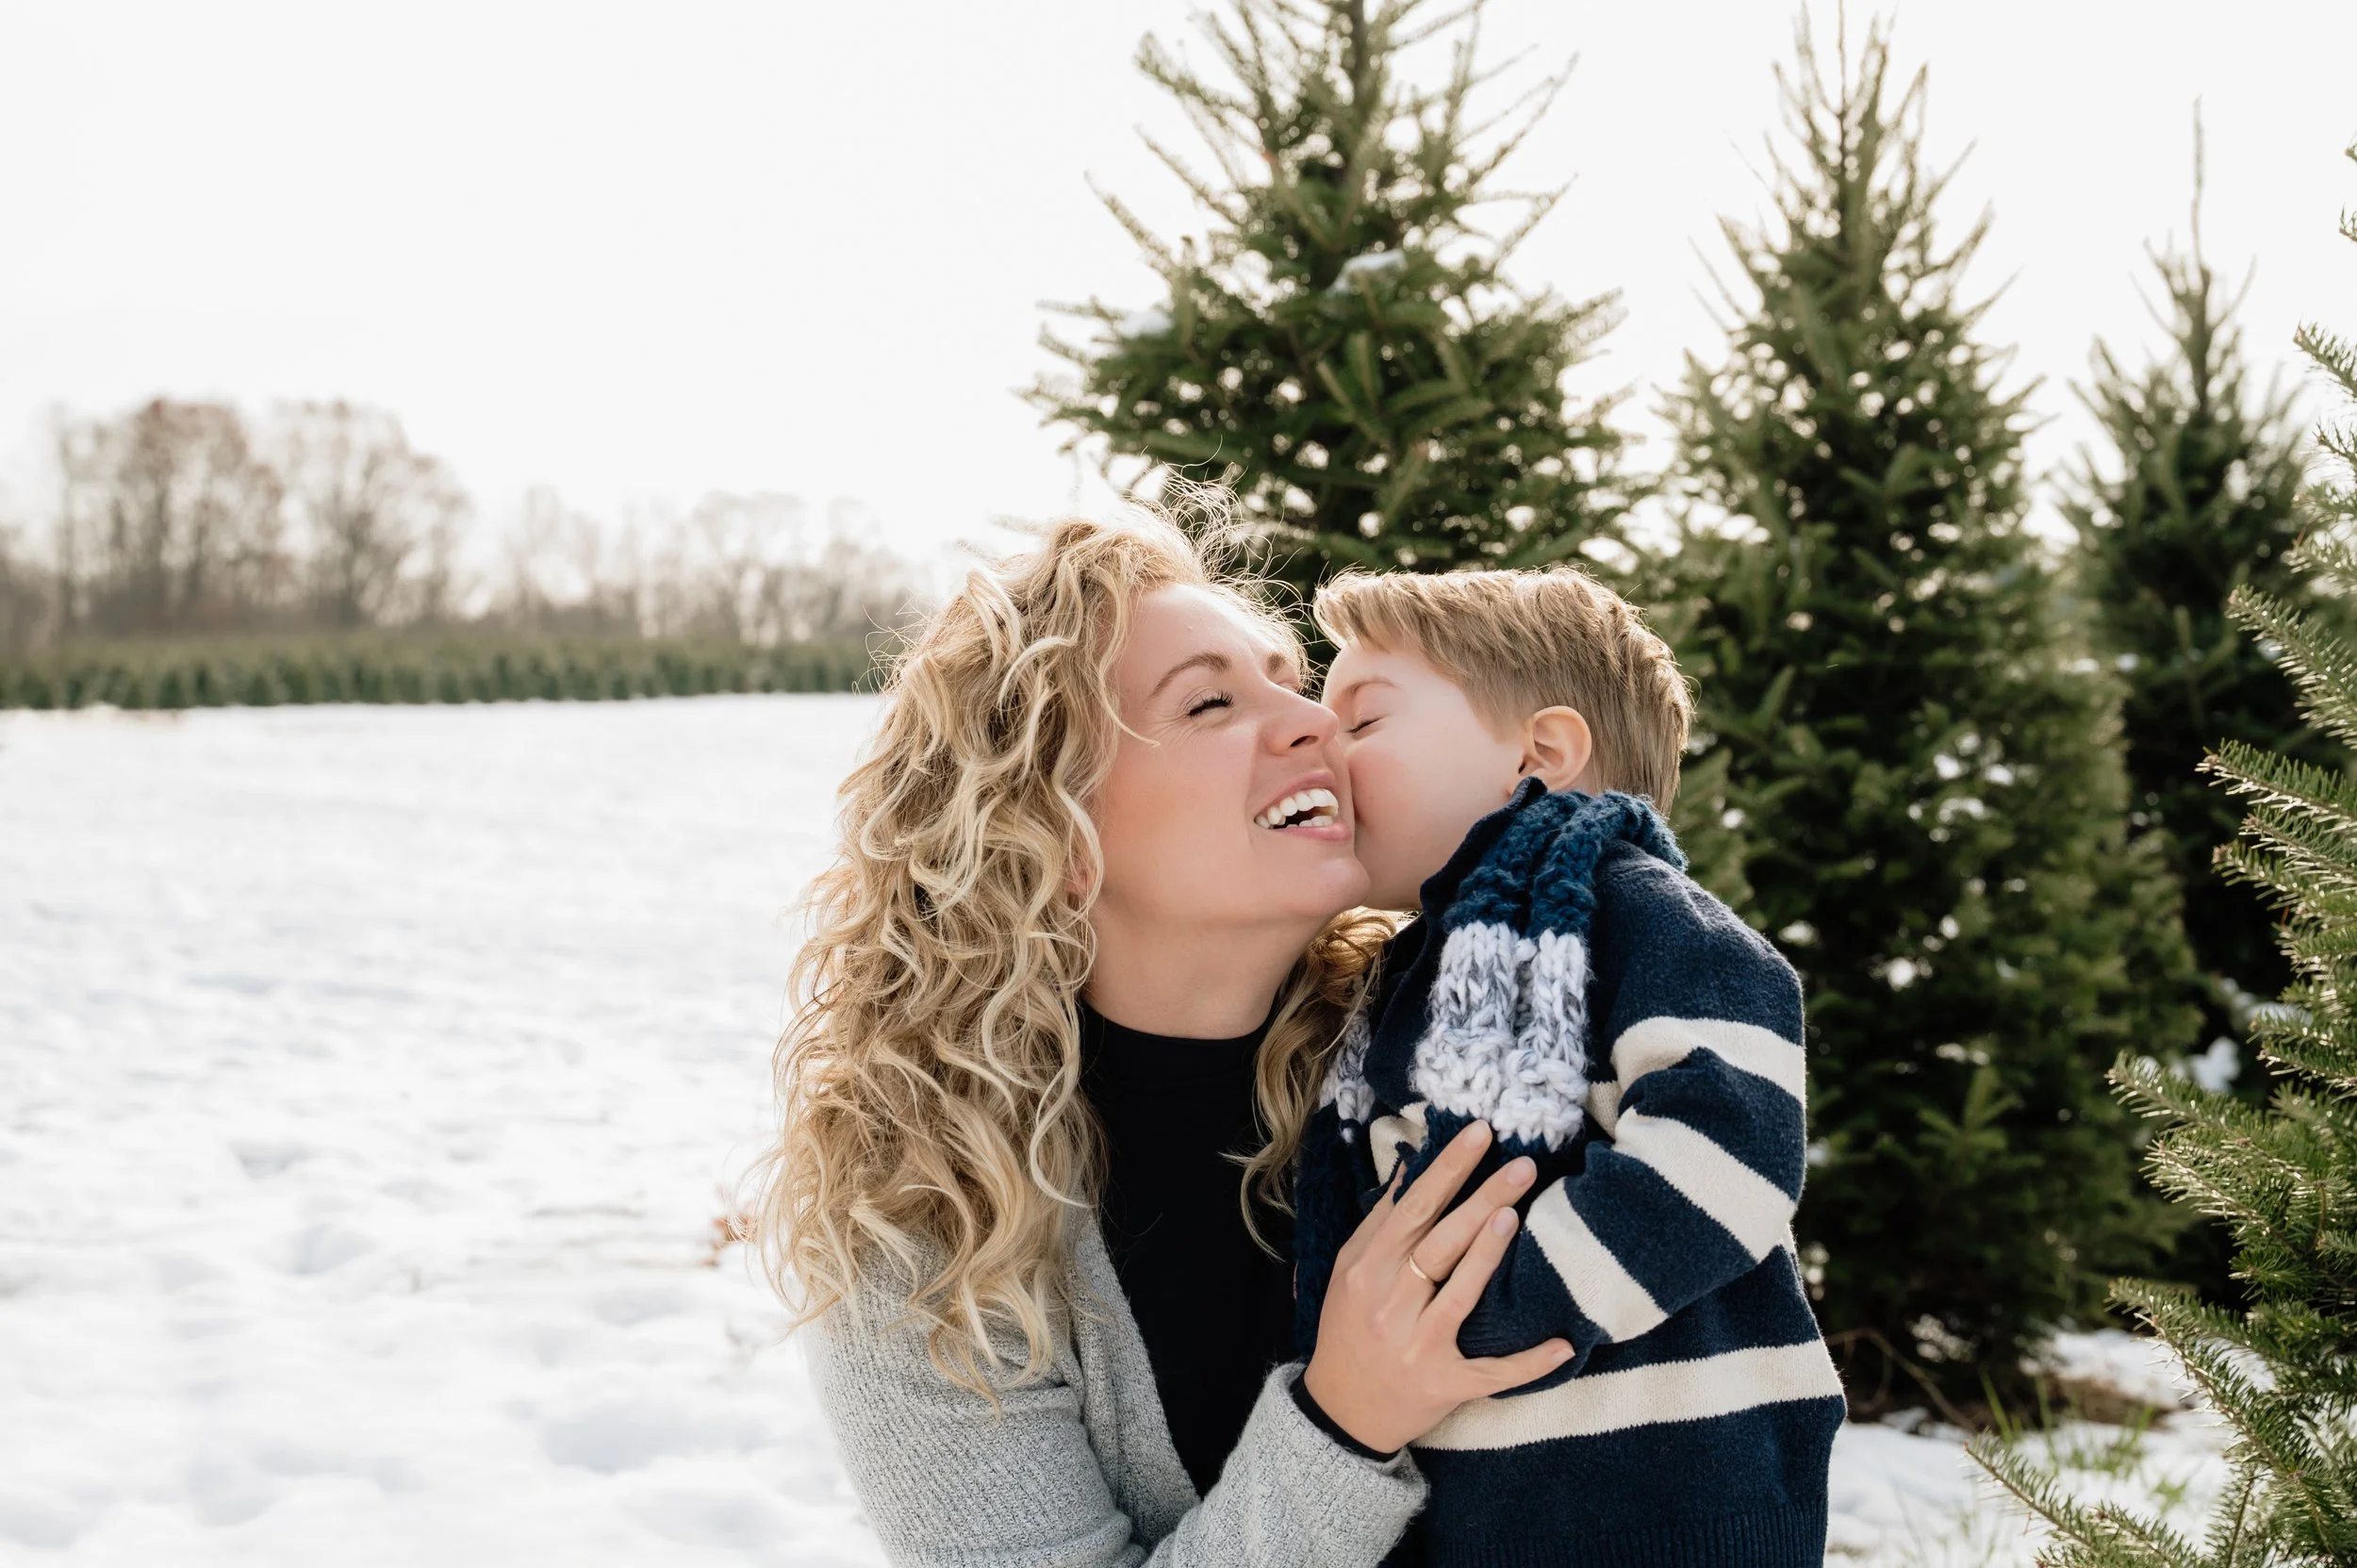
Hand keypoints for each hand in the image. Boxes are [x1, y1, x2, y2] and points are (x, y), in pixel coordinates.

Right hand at [1301, 1121, 1573, 1453]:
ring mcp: (1418, 1343)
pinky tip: (1563, 1344)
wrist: (1341, 1410)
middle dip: (1481, 1198)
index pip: (1413, 1207)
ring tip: (1517, 1215)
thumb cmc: (1348, 1329)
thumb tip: (1407, 1169)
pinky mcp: (1444, 1382)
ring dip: (1489, 1255)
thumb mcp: (1348, 1271)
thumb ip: (1379, 1223)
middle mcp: (1392, 1301)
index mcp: (1369, 1267)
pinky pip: (1492, 1371)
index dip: (1447, 1169)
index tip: (1480, 1133)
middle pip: (1441, 1240)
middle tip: (1522, 1164)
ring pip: (1460, 1293)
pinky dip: (1528, 1361)